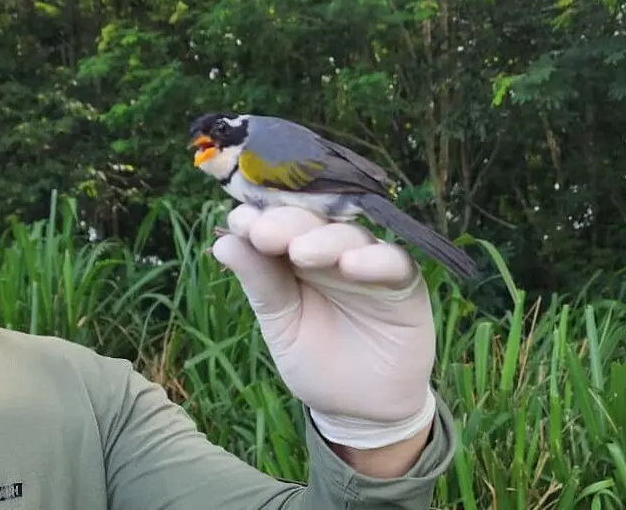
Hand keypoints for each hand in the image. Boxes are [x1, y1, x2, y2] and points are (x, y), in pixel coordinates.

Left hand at [212, 205, 436, 458]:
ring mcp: (368, 262)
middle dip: (287, 224)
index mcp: (296, 256)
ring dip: (324, 240)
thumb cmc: (316, 361)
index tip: (237, 222)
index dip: (258, 219)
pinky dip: (374, 260)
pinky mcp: (404, 281)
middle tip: (264, 232)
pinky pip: (393, 262)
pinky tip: (350, 266)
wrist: (361, 409)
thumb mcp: (282, 326)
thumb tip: (222, 242)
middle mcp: (331, 250)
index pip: (278, 225)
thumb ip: (261, 284)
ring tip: (301, 252)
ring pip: (350, 236)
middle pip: (312, 223)